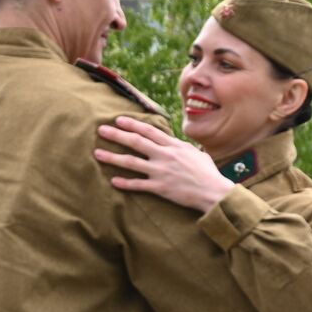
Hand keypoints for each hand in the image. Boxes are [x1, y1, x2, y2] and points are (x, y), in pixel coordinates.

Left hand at [93, 116, 234, 213]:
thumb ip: (180, 147)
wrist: (214, 191)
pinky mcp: (160, 187)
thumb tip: (173, 142)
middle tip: (100, 130)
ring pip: (131, 162)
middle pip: (136, 142)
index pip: (150, 131)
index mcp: (174, 146)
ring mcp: (161, 171)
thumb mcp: (196, 153)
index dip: (133, 124)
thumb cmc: (207, 173)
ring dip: (112, 157)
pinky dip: (124, 183)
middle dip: (117, 135)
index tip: (118, 120)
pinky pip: (138, 184)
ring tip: (97, 153)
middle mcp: (165, 156)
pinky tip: (112, 180)